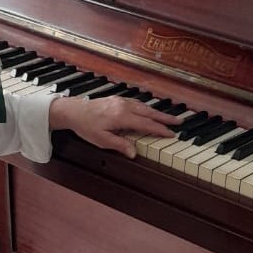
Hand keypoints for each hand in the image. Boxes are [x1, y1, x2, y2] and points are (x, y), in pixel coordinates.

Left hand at [49, 95, 180, 157]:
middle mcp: (124, 106)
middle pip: (149, 112)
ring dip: (157, 112)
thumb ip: (119, 145)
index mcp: (122, 117)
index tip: (171, 134)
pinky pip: (137, 103)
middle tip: (179, 122)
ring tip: (168, 118)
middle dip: (165, 118)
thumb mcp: (101, 140)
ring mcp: (121, 101)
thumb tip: (134, 153)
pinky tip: (150, 111)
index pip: (146, 124)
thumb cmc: (86, 126)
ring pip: (144, 106)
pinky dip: (147, 108)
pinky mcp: (117, 99)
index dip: (160, 130)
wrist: (73, 111)